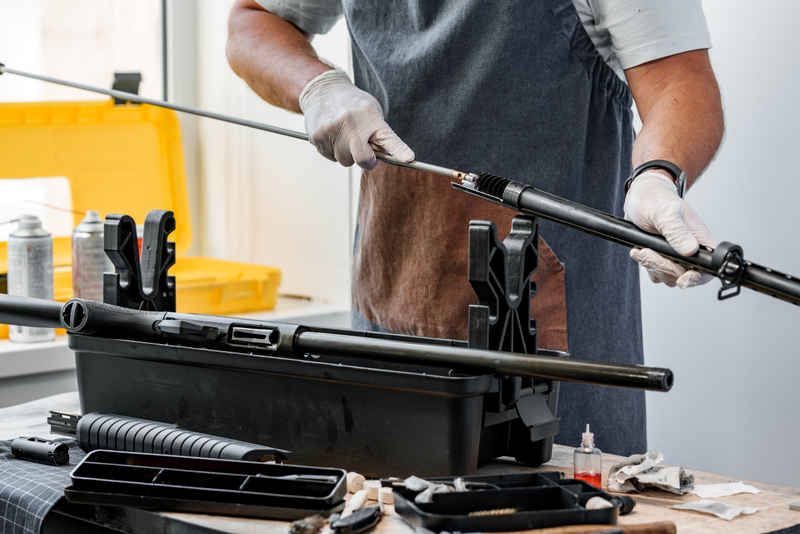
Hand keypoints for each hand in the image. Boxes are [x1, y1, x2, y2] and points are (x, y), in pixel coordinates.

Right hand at [299, 69, 414, 169]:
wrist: (323, 90)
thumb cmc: (352, 104)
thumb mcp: (371, 112)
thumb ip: (379, 134)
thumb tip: (386, 157)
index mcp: (370, 116)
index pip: (388, 138)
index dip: (399, 150)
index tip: (409, 159)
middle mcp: (352, 122)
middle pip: (363, 159)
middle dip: (365, 160)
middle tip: (362, 147)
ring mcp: (333, 130)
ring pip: (345, 161)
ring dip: (346, 153)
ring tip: (343, 135)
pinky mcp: (318, 137)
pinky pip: (331, 157)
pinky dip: (333, 150)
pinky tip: (332, 135)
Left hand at [624, 171, 716, 288]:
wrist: (640, 197)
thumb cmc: (657, 200)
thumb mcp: (667, 212)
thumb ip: (677, 231)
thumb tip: (689, 250)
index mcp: (699, 239)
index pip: (708, 266)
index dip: (699, 277)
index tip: (684, 278)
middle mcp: (689, 250)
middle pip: (683, 275)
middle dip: (664, 268)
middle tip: (648, 252)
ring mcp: (674, 255)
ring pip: (668, 277)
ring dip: (652, 266)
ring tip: (642, 249)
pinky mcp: (660, 257)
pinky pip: (655, 273)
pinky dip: (646, 265)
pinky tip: (638, 251)